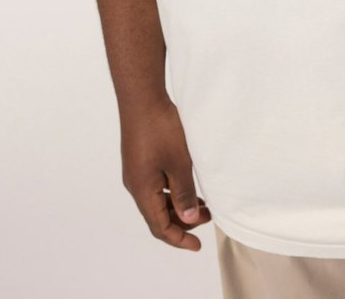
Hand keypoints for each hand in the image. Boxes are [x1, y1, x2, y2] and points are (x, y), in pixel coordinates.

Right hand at [120, 98, 210, 251]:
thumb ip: (184, 193)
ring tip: (203, 202)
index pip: (159, 226)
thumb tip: (190, 218)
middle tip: (209, 217)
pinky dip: (172, 190)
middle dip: (182, 221)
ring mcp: (136, 171)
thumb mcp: (179, 164)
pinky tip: (188, 181)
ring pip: (157, 199)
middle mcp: (135, 184)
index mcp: (142, 190)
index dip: (179, 238)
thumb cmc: (160, 129)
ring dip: (178, 204)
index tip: (197, 246)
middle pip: (157, 214)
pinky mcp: (139, 158)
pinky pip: (155, 184)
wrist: (142, 98)